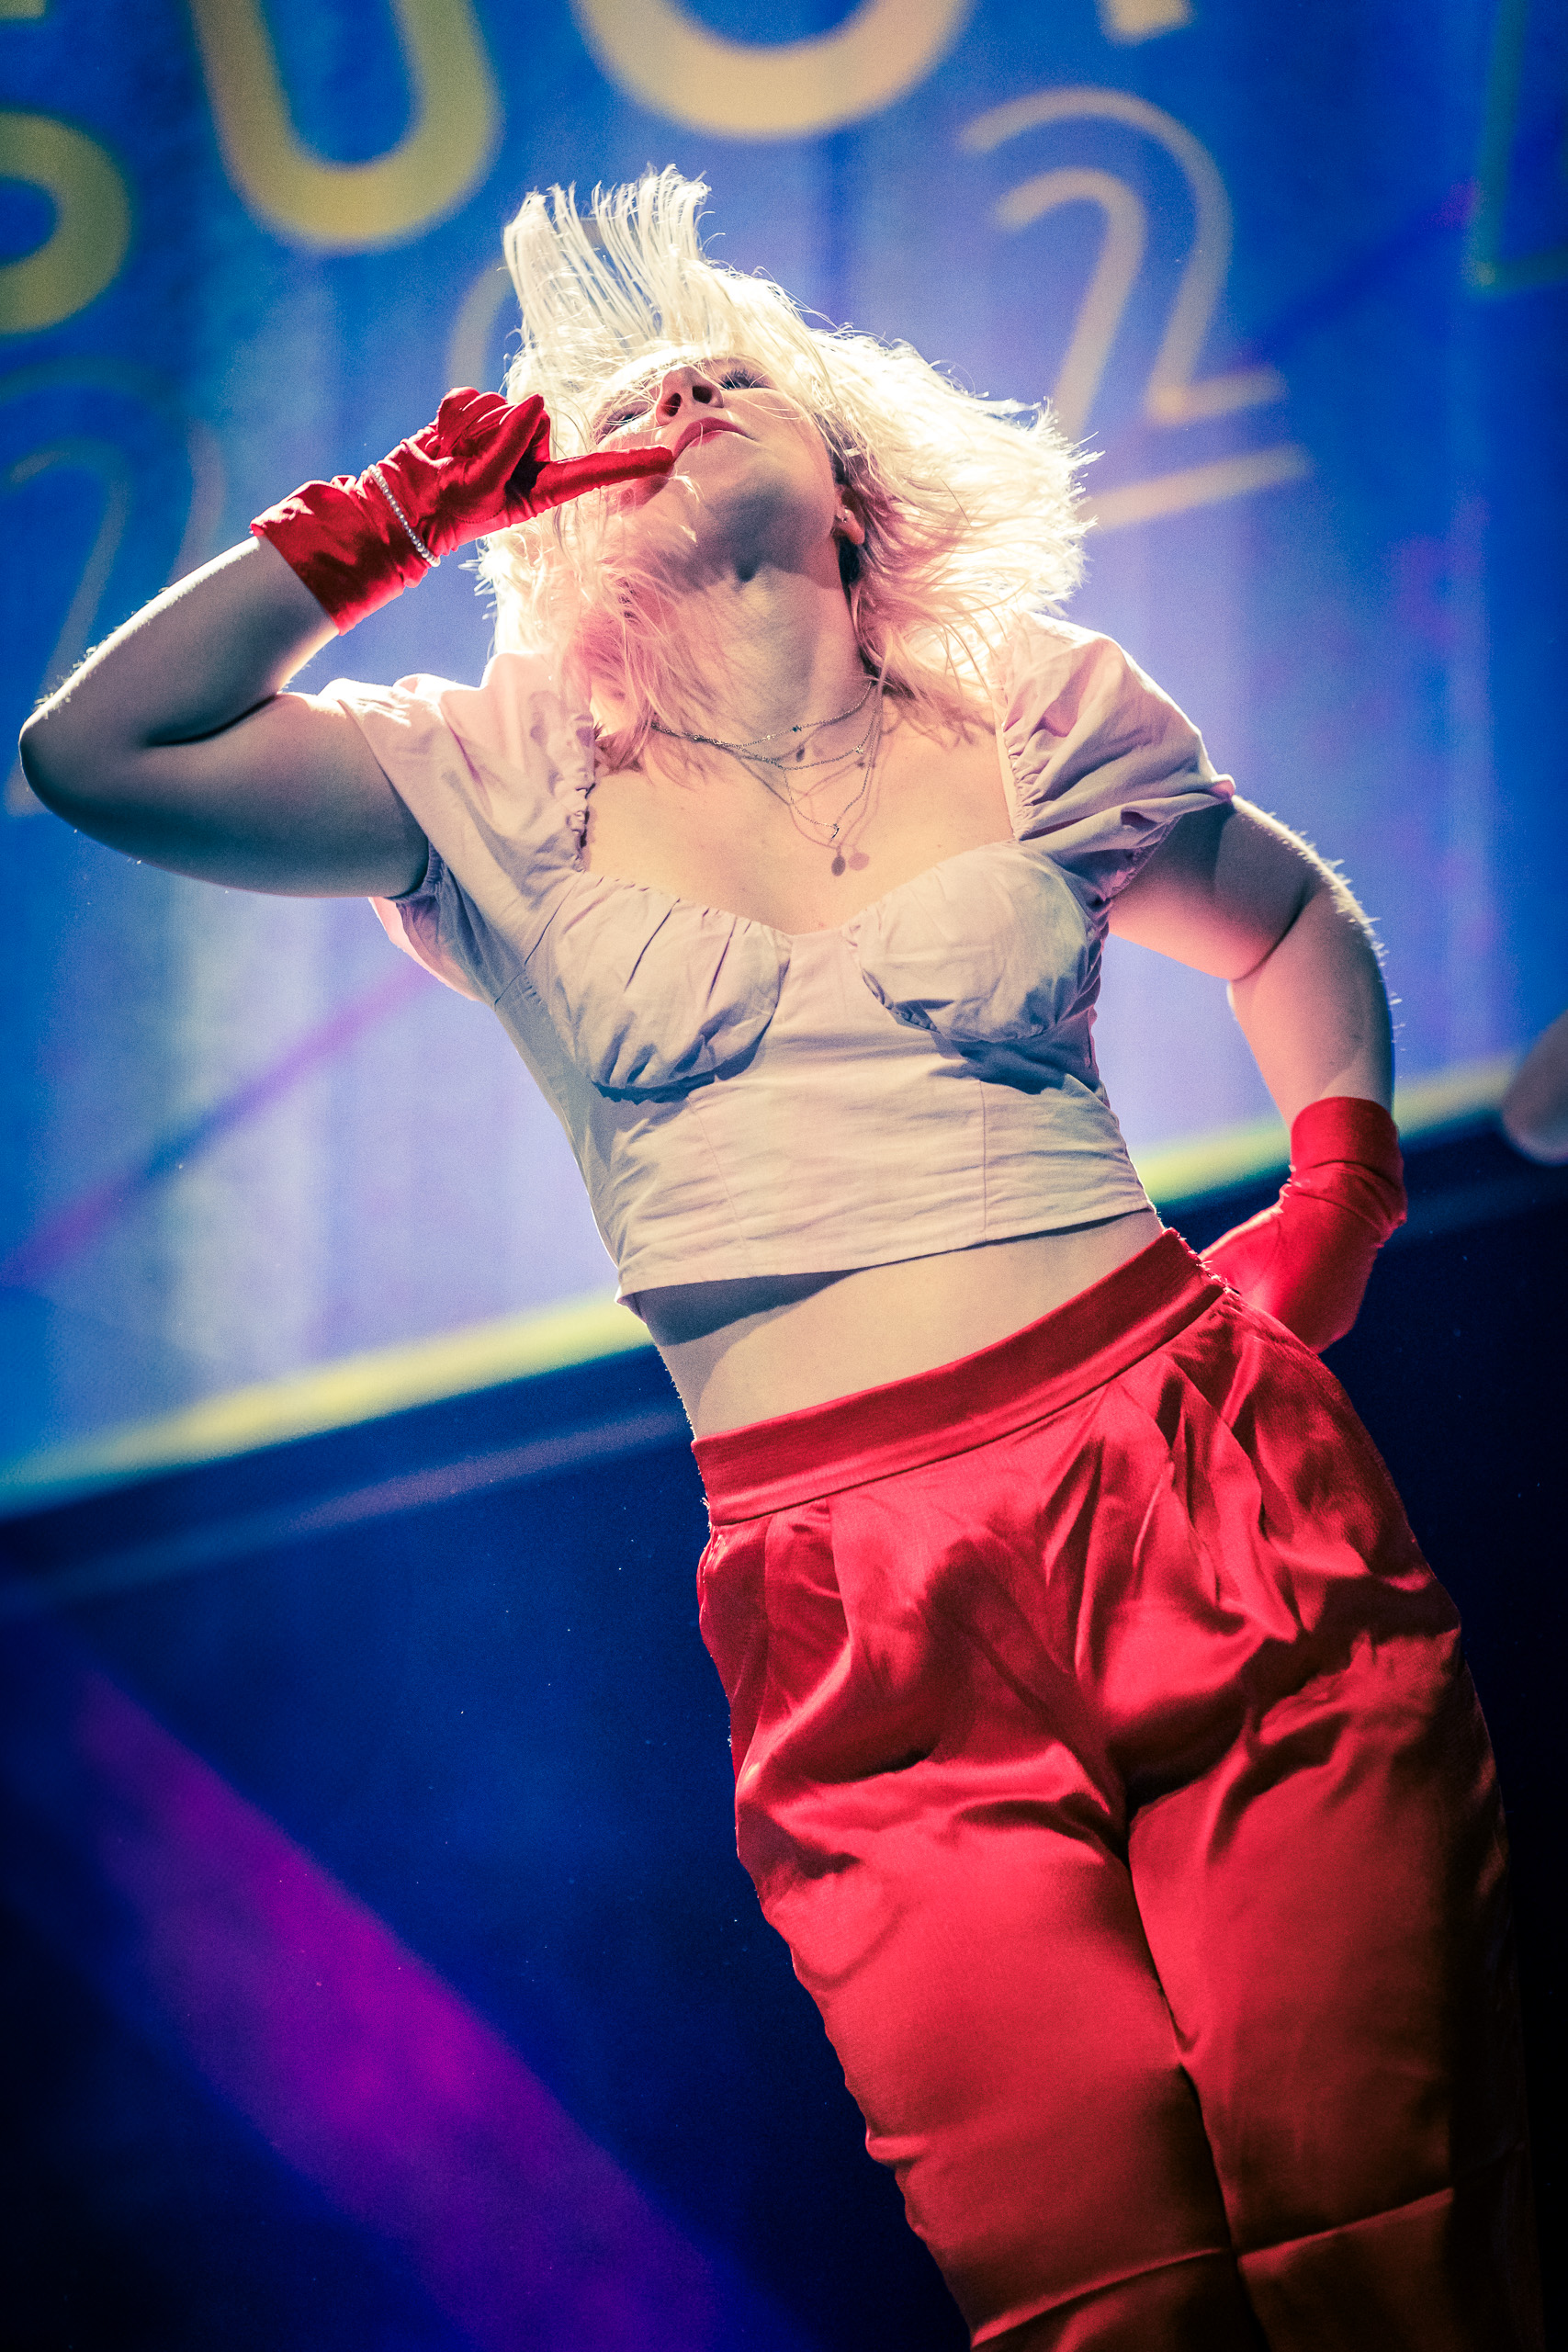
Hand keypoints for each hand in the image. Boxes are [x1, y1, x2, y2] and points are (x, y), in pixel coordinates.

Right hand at [251, 389, 671, 631]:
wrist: (402, 505)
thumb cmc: (447, 512)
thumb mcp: (483, 486)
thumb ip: (511, 443)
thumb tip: (536, 400)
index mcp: (543, 487)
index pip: (594, 471)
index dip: (631, 464)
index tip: (670, 459)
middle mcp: (529, 457)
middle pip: (535, 420)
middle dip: (499, 437)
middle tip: (470, 466)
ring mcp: (503, 435)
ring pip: (502, 405)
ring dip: (471, 430)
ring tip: (452, 458)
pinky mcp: (475, 417)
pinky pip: (472, 397)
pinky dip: (452, 417)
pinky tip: (440, 441)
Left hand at [1203, 1095, 1405, 1350]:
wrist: (1341, 1206)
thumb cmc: (1281, 1229)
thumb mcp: (1229, 1254)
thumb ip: (1198, 1283)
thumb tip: (1162, 1299)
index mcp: (1280, 1325)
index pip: (1243, 1357)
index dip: (1219, 1355)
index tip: (1199, 1354)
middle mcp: (1310, 1339)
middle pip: (1268, 1359)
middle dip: (1243, 1351)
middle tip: (1215, 1348)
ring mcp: (1329, 1333)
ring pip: (1290, 1348)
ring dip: (1269, 1340)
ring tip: (1245, 1327)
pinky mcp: (1340, 1323)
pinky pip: (1310, 1335)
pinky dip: (1292, 1327)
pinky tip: (1279, 1309)